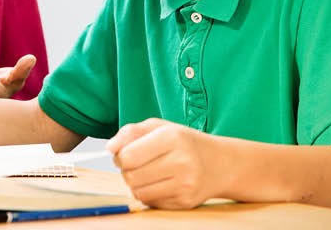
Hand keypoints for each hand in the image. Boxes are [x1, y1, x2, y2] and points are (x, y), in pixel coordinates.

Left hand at [107, 118, 227, 209]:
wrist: (221, 164)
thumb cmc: (185, 143)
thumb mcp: (160, 127)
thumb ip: (131, 132)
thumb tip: (109, 148)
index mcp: (173, 137)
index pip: (128, 156)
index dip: (120, 156)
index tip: (125, 154)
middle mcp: (181, 162)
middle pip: (131, 176)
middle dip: (127, 171)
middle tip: (137, 164)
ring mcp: (185, 184)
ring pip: (138, 192)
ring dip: (136, 184)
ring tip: (148, 174)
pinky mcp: (186, 202)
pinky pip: (151, 202)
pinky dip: (149, 194)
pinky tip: (161, 183)